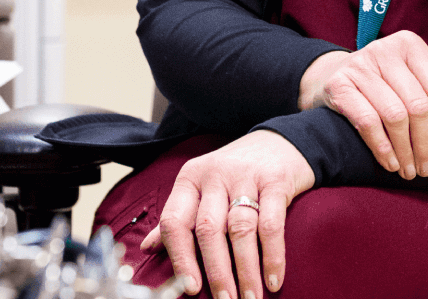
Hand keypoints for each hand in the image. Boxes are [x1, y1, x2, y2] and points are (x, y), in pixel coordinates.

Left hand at [141, 130, 313, 298]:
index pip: (174, 221)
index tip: (191, 288)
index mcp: (190, 179)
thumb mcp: (202, 188)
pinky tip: (273, 278)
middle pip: (208, 229)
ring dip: (246, 270)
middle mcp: (214, 175)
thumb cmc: (236, 172)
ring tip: (250, 297)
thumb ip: (178, 218)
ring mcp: (245, 176)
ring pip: (240, 229)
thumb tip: (147, 247)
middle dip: (217, 272)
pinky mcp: (275, 180)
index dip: (180, 258)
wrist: (280, 142)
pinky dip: (273, 255)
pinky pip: (271, 223)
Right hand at [297, 30, 427, 179]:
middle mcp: (384, 49)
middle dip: (425, 143)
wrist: (335, 76)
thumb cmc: (386, 80)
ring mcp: (359, 66)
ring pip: (394, 115)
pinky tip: (391, 163)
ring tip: (409, 170)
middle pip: (418, 105)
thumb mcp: (417, 78)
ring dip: (405, 150)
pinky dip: (382, 147)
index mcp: (410, 44)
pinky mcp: (338, 85)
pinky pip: (367, 121)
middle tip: (426, 167)